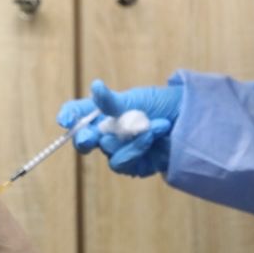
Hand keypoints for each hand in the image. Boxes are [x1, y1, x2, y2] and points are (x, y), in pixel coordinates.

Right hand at [56, 79, 181, 176]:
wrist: (188, 121)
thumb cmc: (159, 105)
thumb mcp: (133, 99)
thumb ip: (111, 101)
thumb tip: (95, 86)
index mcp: (102, 112)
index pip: (77, 114)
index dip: (69, 116)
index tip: (65, 120)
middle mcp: (106, 132)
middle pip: (83, 140)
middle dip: (85, 138)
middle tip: (90, 136)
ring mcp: (118, 150)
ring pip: (107, 151)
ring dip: (129, 138)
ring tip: (151, 124)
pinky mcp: (133, 166)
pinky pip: (124, 163)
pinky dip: (139, 147)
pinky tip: (155, 134)